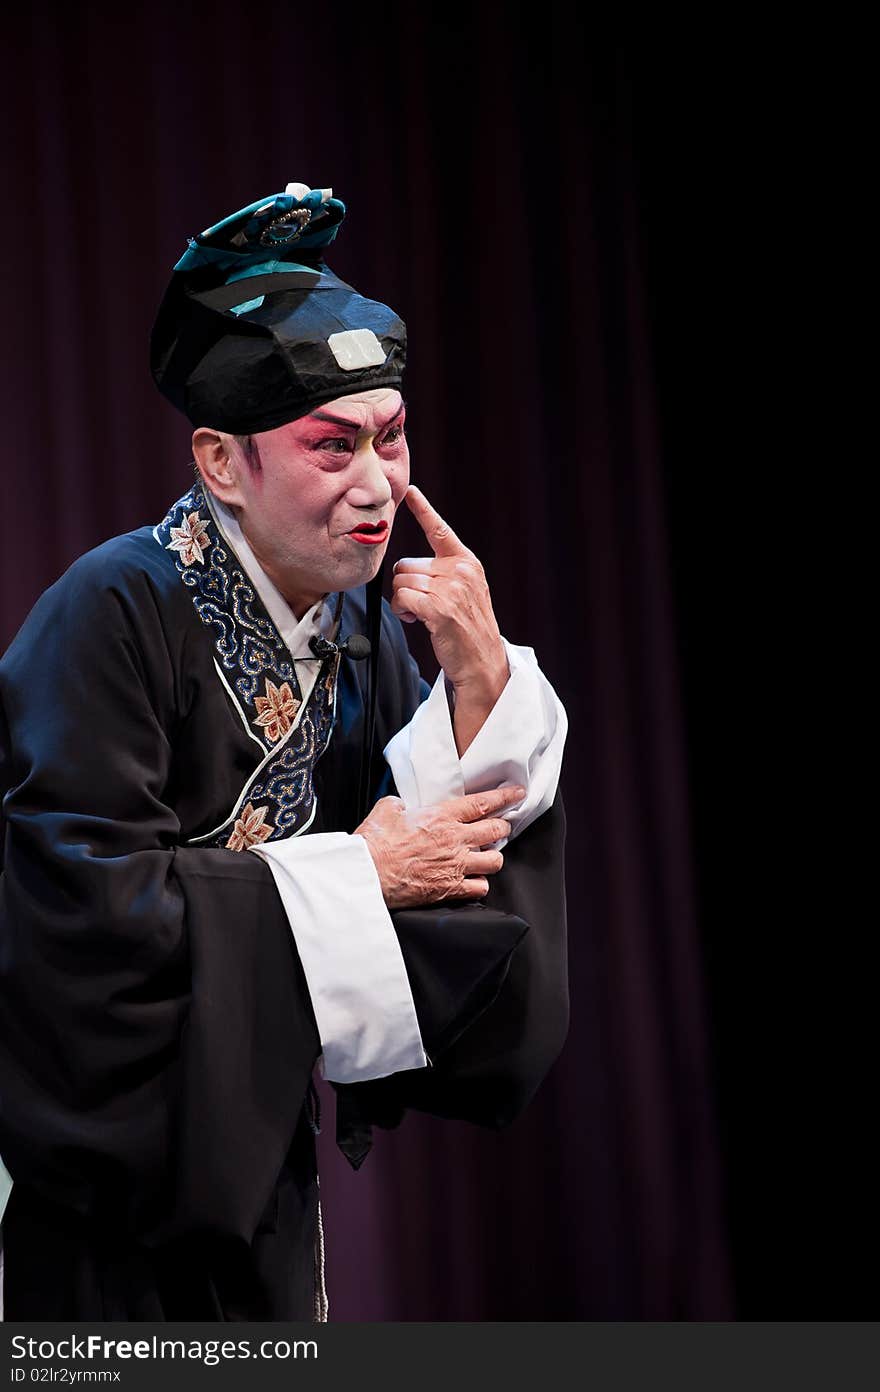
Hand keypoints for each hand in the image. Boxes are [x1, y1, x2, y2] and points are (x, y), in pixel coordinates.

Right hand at [354, 784, 524, 909]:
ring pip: (495, 861)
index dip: (504, 797)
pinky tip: (473, 881)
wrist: (369, 873)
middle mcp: (454, 839)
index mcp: (441, 817)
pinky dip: (480, 884)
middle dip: (503, 827)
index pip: (483, 803)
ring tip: (486, 856)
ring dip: (493, 858)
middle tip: (502, 827)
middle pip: (496, 830)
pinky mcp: (450, 888)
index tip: (517, 794)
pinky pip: (480, 888)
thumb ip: (401, 804)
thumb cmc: (376, 842)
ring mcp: (455, 865)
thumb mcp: (387, 809)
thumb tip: (403, 806)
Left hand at [391, 485, 507, 704]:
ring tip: (420, 615)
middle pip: (406, 564)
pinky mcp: (438, 608)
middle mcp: (460, 571)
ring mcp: (450, 589)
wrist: (482, 662)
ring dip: (402, 601)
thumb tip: (407, 569)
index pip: (439, 530)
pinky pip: (401, 598)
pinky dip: (402, 611)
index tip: (410, 491)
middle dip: (406, 586)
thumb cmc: (468, 630)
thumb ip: (444, 573)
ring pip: (401, 581)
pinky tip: (415, 620)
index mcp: (467, 563)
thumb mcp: (465, 592)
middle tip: (422, 605)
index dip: (423, 509)